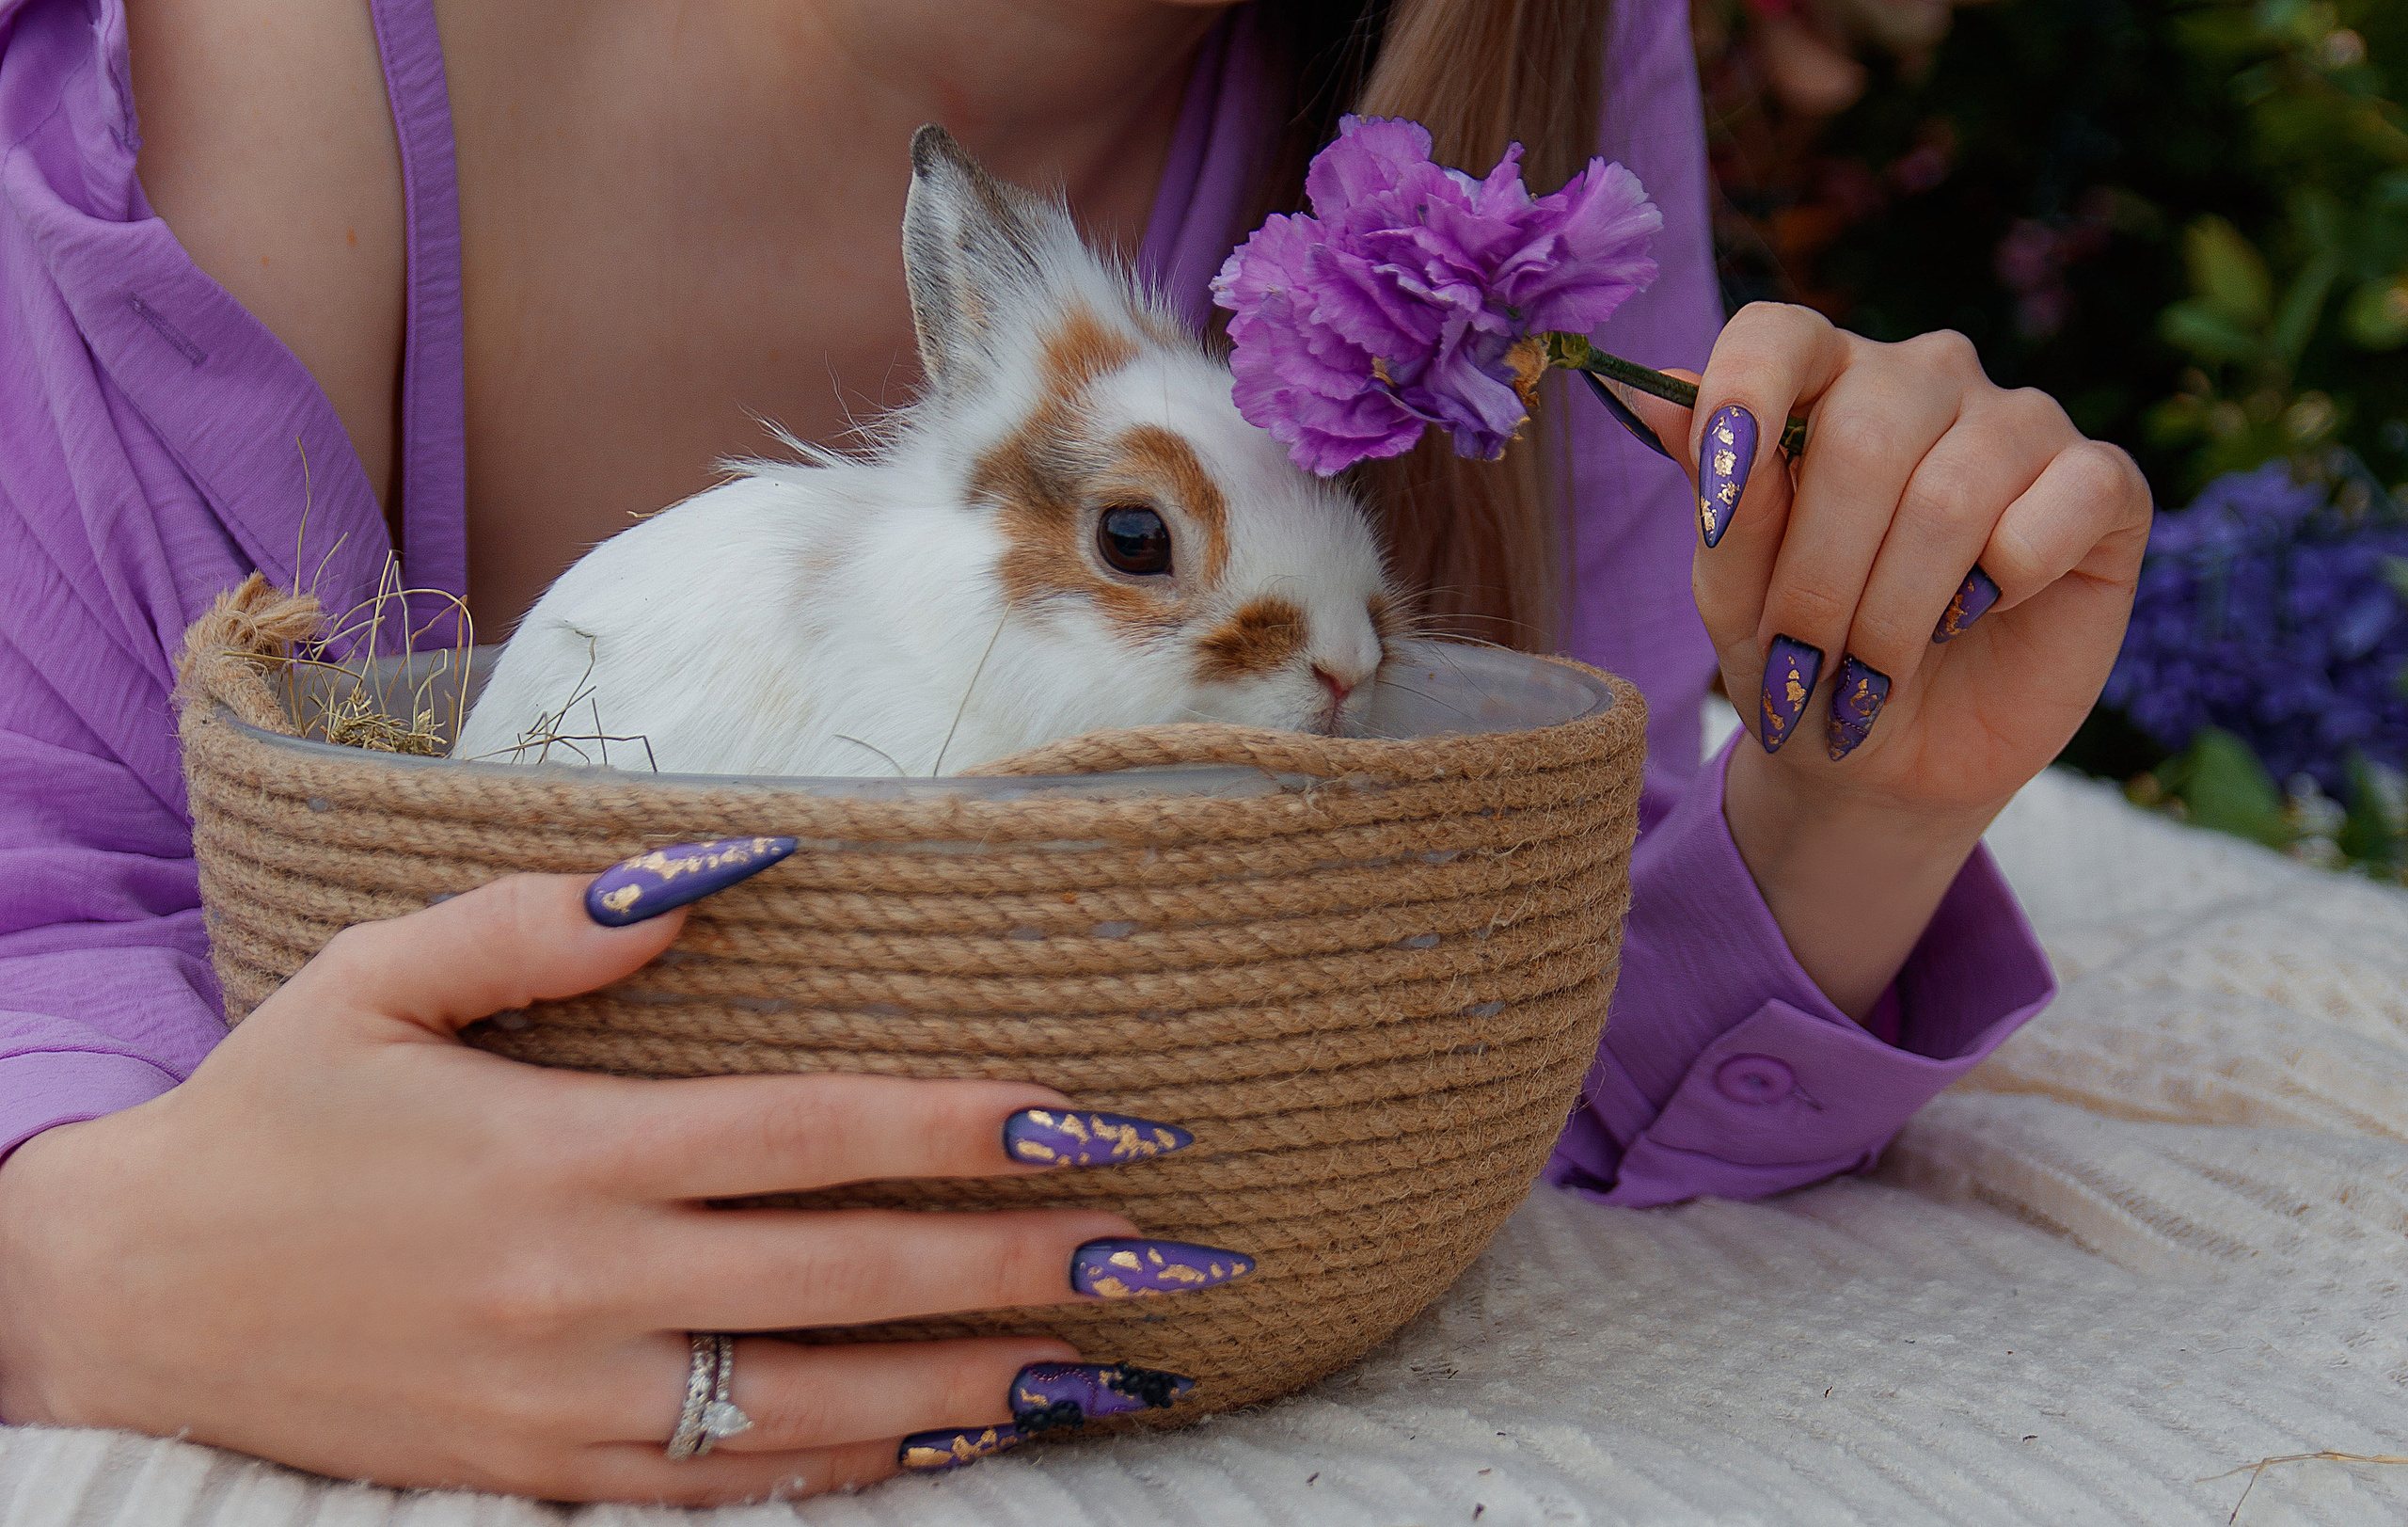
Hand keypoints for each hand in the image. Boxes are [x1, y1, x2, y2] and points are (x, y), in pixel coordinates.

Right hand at [0, 873, 1214, 1503]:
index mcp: (566, 1152)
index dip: (964, 1126)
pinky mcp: (551, 1477)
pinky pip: (737, 1487)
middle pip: (853, 1278)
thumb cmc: (268, 1120)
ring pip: (821, 1408)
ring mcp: (578, 1404)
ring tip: (1110, 1366)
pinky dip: (861, 1470)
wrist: (125, 1304)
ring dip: (979, 1386)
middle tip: (1163, 1252)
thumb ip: (551, 918)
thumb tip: (729, 865)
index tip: (1092, 1116)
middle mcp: (592, 1289)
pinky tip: (960, 1441)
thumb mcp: (376, 976)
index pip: (813, 1135)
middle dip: (1023, 1264)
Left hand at [1624, 304, 2151, 1014]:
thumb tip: (1652, 394)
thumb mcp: (1736, 599)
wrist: (1887, 759)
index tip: (1720, 489)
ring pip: (1953, 490)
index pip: (1776, 333)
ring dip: (1897, 611)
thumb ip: (1721, 504)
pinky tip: (1977, 616)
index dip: (1743, 397)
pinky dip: (2006, 581)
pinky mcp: (2101, 485)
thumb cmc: (1799, 659)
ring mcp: (2018, 423)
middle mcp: (1922, 379)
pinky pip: (2063, 503)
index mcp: (1818, 383)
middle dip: (1819, 576)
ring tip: (1871, 676)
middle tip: (1802, 665)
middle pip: (1865, 432)